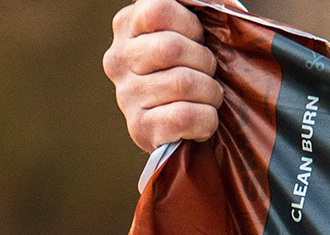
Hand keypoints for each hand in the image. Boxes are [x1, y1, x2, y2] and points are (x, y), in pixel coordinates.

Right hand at [104, 0, 223, 151]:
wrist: (183, 126)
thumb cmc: (192, 65)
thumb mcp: (189, 28)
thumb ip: (192, 7)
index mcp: (127, 26)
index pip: (158, 10)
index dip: (190, 24)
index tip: (197, 39)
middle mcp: (118, 60)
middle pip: (170, 48)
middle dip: (204, 61)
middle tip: (208, 73)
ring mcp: (125, 96)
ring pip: (182, 83)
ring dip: (211, 92)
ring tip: (209, 98)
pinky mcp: (139, 128)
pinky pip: (184, 116)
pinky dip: (206, 119)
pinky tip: (204, 121)